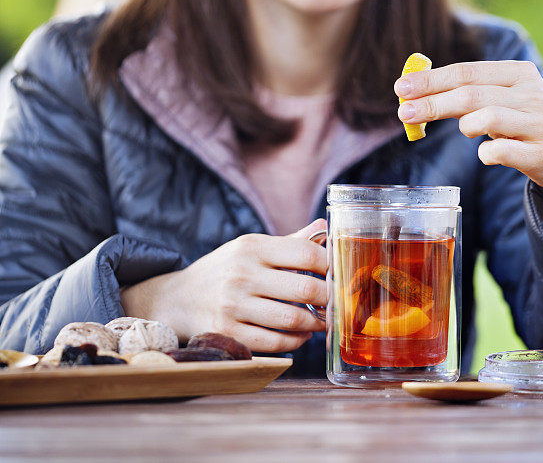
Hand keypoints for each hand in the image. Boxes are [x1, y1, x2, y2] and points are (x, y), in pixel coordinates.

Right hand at [121, 219, 326, 351]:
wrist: (177, 299)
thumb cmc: (226, 270)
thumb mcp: (252, 247)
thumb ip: (290, 241)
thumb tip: (325, 227)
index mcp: (252, 246)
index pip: (306, 253)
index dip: (331, 265)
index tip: (339, 274)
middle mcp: (241, 274)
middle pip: (304, 289)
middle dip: (329, 299)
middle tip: (336, 302)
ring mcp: (232, 305)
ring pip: (292, 320)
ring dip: (315, 324)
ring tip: (322, 321)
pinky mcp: (227, 333)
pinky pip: (274, 342)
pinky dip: (295, 342)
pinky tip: (300, 335)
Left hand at [395, 61, 542, 237]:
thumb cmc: (529, 125)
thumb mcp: (508, 99)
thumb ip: (472, 92)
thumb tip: (419, 89)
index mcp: (519, 73)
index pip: (467, 72)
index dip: (431, 80)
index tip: (401, 88)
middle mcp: (531, 94)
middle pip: (470, 94)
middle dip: (432, 103)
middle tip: (404, 112)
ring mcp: (538, 124)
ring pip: (486, 117)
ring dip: (465, 126)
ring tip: (466, 131)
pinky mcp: (541, 154)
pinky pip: (499, 152)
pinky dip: (485, 154)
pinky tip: (487, 155)